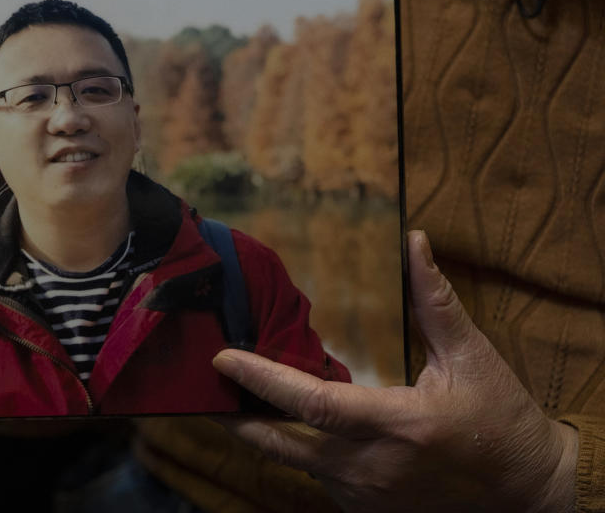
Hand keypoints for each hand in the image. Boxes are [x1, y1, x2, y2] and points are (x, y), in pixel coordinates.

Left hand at [212, 231, 577, 512]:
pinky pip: (317, 476)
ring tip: (236, 399)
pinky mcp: (364, 508)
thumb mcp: (471, 357)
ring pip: (295, 463)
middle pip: (282, 445)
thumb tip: (415, 242)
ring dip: (265, 433)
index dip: (262, 381)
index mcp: (397, 425)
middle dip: (235, 420)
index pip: (313, 404)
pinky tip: (287, 424)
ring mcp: (365, 494)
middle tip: (201, 391)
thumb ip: (434, 301)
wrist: (528, 492)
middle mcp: (372, 467)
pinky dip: (299, 449)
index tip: (222, 358)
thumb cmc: (501, 420)